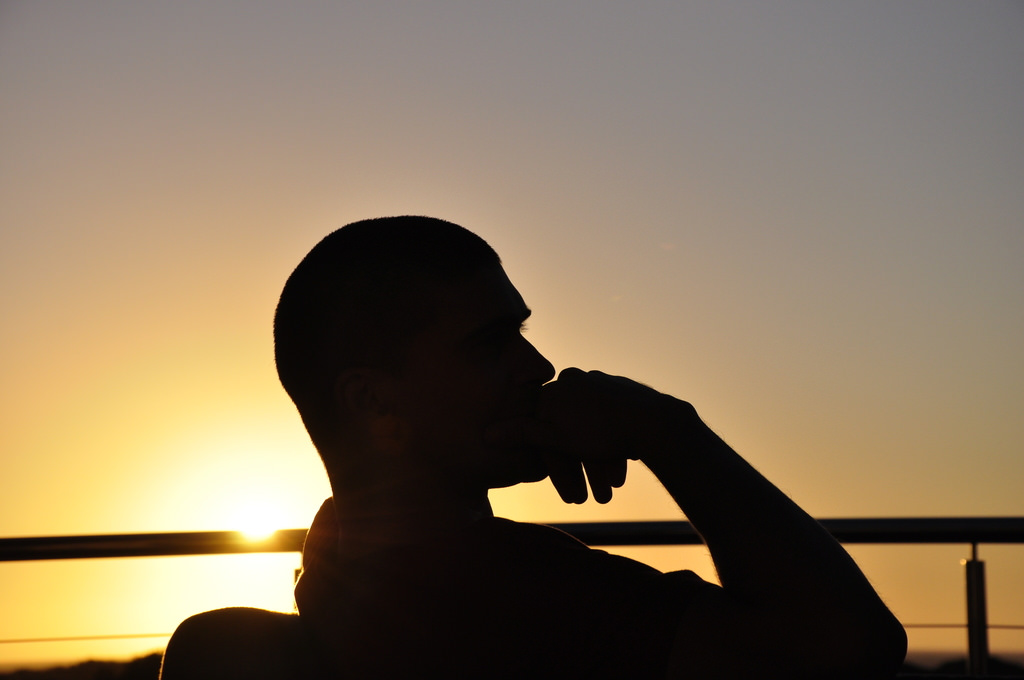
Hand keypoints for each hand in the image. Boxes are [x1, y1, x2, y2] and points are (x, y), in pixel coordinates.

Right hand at [487, 368, 666, 503]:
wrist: (655, 421)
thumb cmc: (601, 433)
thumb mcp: (555, 439)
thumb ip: (521, 434)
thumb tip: (486, 434)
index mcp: (556, 389)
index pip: (545, 432)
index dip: (557, 467)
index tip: (572, 495)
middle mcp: (575, 380)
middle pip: (570, 434)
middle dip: (583, 471)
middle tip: (596, 498)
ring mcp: (599, 383)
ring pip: (591, 431)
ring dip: (599, 464)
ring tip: (612, 487)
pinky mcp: (620, 391)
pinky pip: (608, 422)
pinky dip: (611, 447)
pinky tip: (621, 469)